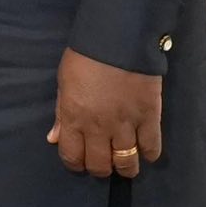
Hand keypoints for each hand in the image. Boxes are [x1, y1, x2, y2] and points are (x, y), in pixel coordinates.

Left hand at [46, 49, 162, 178]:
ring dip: (125, 168)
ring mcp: (125, 124)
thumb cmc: (85, 56)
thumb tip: (54, 138)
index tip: (80, 161)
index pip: (71, 156)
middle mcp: (98, 127)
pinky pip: (151, 147)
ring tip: (125, 163)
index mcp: (74, 117)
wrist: (119, 38)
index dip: (75, 163)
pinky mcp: (149, 117)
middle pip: (99, 165)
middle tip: (103, 161)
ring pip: (126, 162)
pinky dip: (149, 154)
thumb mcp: (64, 81)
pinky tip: (145, 151)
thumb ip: (61, 112)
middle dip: (100, 168)